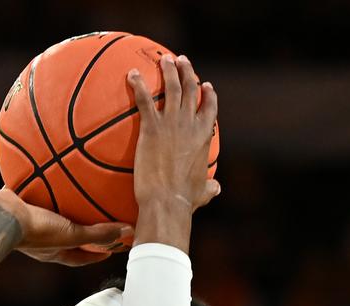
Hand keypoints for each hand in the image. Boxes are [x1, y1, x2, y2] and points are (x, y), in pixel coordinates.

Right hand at [0, 188, 131, 266]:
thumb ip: (98, 234)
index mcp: (55, 251)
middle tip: (97, 221)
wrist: (3, 216)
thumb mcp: (72, 234)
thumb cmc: (36, 231)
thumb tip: (127, 231)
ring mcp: (30, 223)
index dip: (96, 255)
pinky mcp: (21, 205)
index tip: (110, 250)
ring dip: (64, 206)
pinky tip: (52, 169)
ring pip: (53, 215)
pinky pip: (37, 194)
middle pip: (67, 237)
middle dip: (81, 230)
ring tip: (76, 192)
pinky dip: (45, 185)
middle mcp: (43, 240)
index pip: (81, 258)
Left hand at [128, 56, 219, 249]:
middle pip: (191, 88)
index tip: (205, 85)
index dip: (208, 94)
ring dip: (168, 69)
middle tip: (181, 61)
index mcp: (203, 136)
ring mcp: (171, 123)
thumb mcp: (202, 193)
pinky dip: (138, 84)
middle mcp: (190, 123)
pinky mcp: (152, 127)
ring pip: (172, 86)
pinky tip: (132, 74)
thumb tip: (217, 188)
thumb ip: (210, 187)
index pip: (209, 107)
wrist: (167, 201)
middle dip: (188, 71)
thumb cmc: (184, 201)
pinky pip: (144, 99)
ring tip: (164, 59)